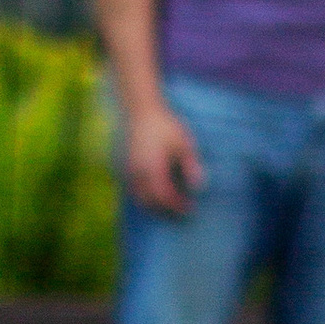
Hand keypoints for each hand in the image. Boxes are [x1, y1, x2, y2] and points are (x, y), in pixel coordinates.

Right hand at [123, 98, 204, 214]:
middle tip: (180, 213)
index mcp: (153, 168)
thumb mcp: (183, 142)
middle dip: (165, 211)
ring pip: (139, 198)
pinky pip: (133, 190)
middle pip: (150, 202)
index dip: (177, 206)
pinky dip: (145, 197)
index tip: (190, 209)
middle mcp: (138, 173)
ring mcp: (129, 171)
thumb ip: (191, 165)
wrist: (139, 110)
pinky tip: (157, 194)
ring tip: (169, 206)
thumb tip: (199, 187)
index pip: (164, 196)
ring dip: (154, 206)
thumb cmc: (164, 125)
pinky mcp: (125, 167)